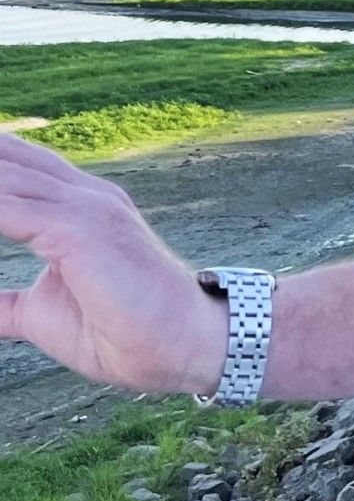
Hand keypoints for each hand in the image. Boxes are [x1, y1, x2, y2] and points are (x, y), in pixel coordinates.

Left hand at [0, 134, 223, 393]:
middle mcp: (81, 194)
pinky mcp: (80, 228)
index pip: (10, 164)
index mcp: (76, 206)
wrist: (187, 345)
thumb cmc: (126, 333)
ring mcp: (84, 206)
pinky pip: (5, 209)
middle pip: (2, 155)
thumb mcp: (42, 316)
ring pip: (1, 177)